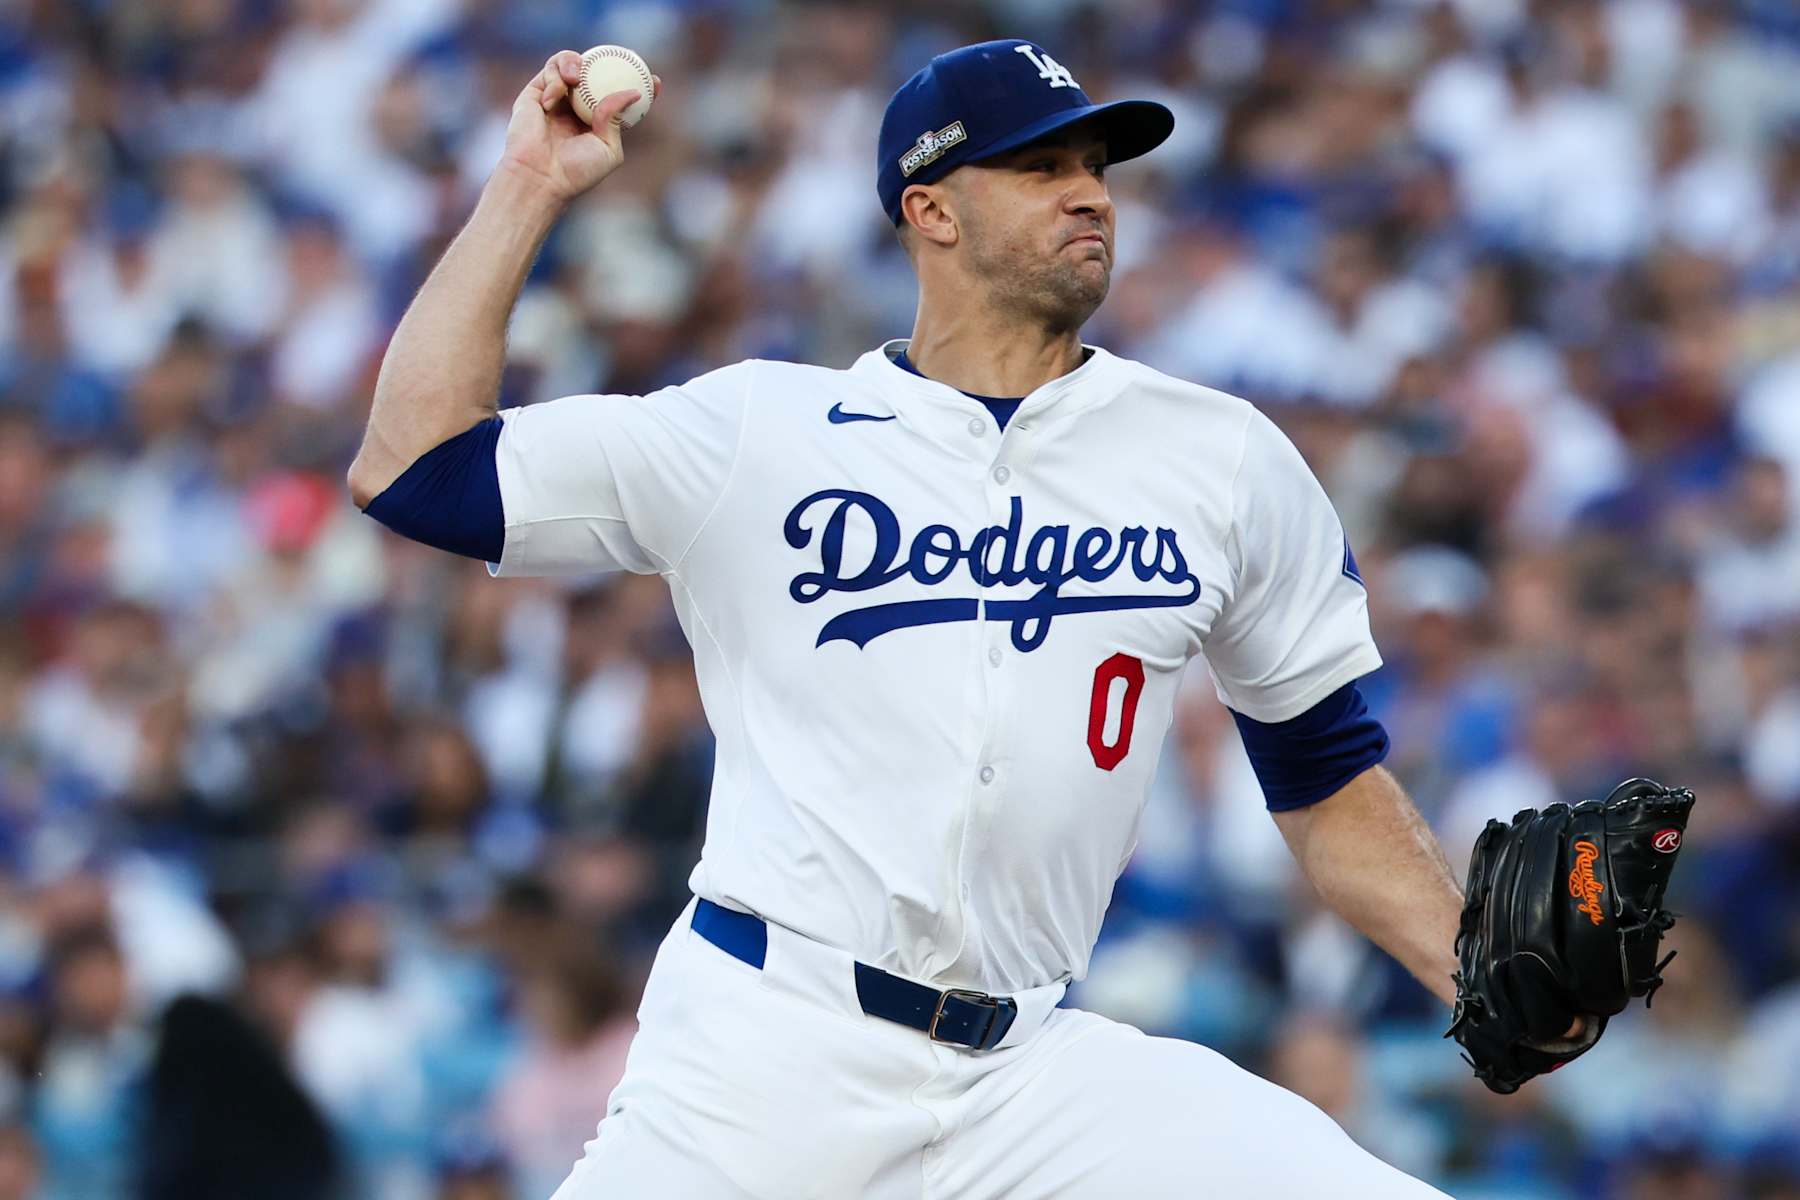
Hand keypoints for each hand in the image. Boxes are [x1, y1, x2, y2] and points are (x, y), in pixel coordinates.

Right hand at [497, 50, 661, 203]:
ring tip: (576, 76)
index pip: (620, 99)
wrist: (539, 176)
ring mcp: (557, 99)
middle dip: (611, 61)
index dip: (638, 86)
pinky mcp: (535, 93)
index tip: (655, 81)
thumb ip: (617, 118)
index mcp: (597, 123)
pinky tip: (553, 100)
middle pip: (596, 75)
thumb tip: (634, 92)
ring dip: (575, 62)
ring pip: (571, 65)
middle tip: (621, 58)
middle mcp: (577, 108)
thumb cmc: (575, 171)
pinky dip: (555, 80)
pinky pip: (550, 72)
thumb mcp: (608, 149)